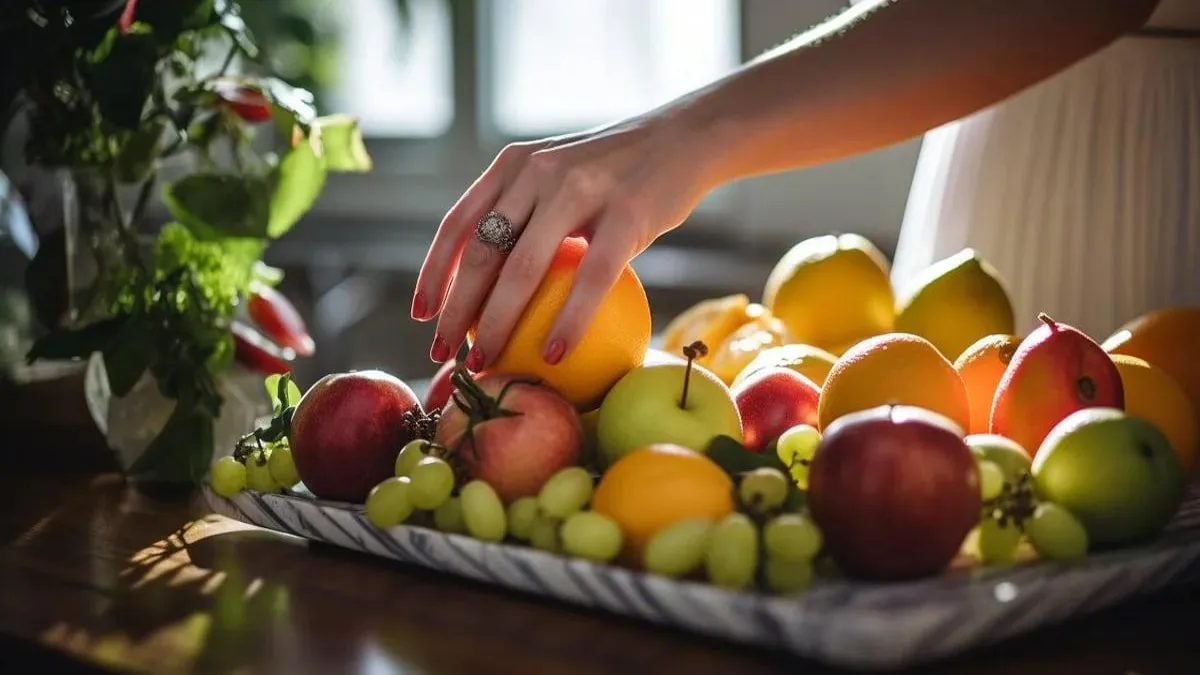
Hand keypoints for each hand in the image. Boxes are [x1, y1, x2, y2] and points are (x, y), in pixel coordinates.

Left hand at [411, 113, 713, 370]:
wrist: (686, 138)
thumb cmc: (619, 172)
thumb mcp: (561, 172)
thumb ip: (525, 210)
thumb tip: (489, 285)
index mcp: (515, 164)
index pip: (459, 223)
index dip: (434, 273)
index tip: (421, 316)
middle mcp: (539, 172)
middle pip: (483, 253)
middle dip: (456, 311)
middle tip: (444, 353)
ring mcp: (582, 190)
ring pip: (524, 269)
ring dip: (499, 325)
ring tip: (489, 364)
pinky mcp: (626, 214)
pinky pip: (590, 280)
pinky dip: (568, 322)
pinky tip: (555, 355)